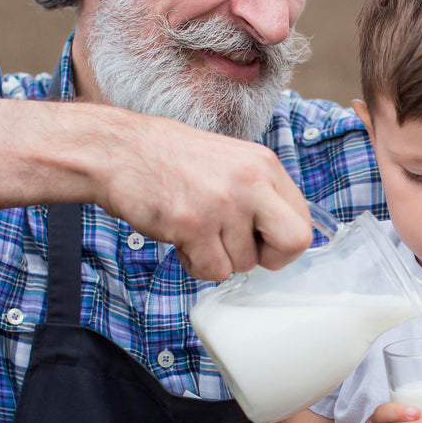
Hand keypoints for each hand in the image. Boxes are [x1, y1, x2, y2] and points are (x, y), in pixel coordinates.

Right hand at [99, 112, 313, 280]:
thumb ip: (257, 193)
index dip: (283, 242)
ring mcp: (222, 203)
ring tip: (195, 232)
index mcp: (263, 164)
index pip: (303, 220)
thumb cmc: (168, 160)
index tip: (260, 242)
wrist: (119, 151)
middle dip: (268, 259)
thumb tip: (278, 235)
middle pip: (293, 243)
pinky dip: (195, 264)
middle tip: (240, 250)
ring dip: (218, 258)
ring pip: (244, 263)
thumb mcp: (229, 162)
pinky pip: (212, 271)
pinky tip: (181, 239)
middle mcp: (250, 181)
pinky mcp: (193, 224)